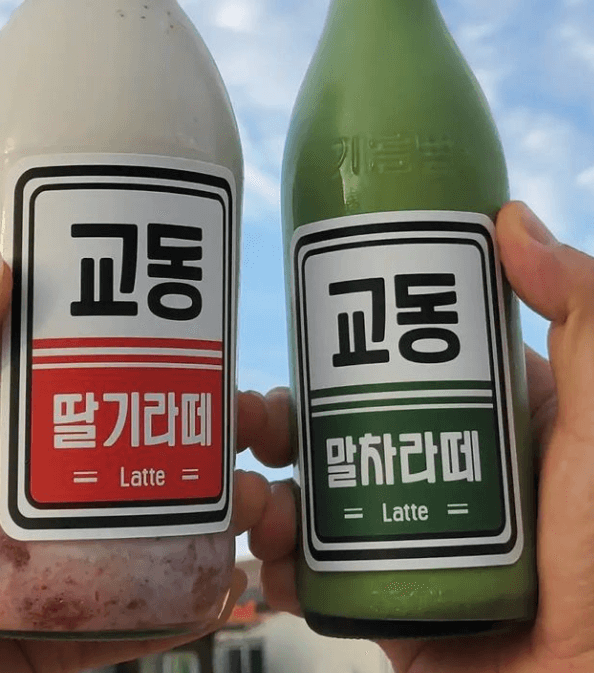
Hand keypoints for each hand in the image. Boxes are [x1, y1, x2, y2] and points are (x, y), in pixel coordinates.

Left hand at [0, 251, 269, 672]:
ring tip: (260, 505)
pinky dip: (197, 598)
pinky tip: (233, 579)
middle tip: (258, 423)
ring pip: (167, 528)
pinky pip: (147, 617)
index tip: (215, 338)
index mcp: (9, 432)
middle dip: (223, 434)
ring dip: (229, 512)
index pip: (101, 377)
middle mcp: (47, 492)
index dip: (165, 355)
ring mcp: (64, 565)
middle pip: (153, 449)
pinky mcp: (69, 636)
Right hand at [247, 201, 593, 672]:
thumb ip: (582, 318)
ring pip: (304, 491)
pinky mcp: (374, 591)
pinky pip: (305, 568)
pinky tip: (267, 559)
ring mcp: (396, 526)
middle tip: (250, 416)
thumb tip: (514, 219)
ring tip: (251, 499)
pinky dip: (272, 560)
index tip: (296, 326)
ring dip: (260, 485)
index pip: (390, 357)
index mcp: (473, 410)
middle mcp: (426, 458)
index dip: (337, 339)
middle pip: (328, 422)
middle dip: (276, 416)